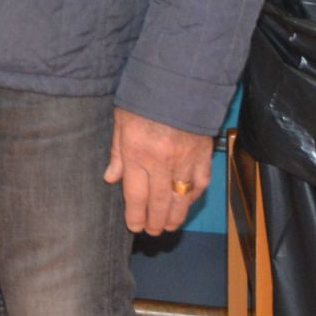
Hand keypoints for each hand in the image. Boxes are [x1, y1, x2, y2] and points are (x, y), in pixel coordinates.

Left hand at [104, 108, 212, 234]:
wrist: (179, 82)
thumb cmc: (144, 101)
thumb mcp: (121, 122)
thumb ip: (117, 153)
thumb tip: (111, 179)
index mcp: (137, 153)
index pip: (135, 194)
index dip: (135, 215)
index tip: (134, 227)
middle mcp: (161, 162)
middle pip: (159, 202)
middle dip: (155, 221)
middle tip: (153, 232)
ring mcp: (185, 160)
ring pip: (181, 198)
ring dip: (176, 216)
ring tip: (169, 226)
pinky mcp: (204, 155)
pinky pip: (201, 183)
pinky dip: (194, 196)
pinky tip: (187, 203)